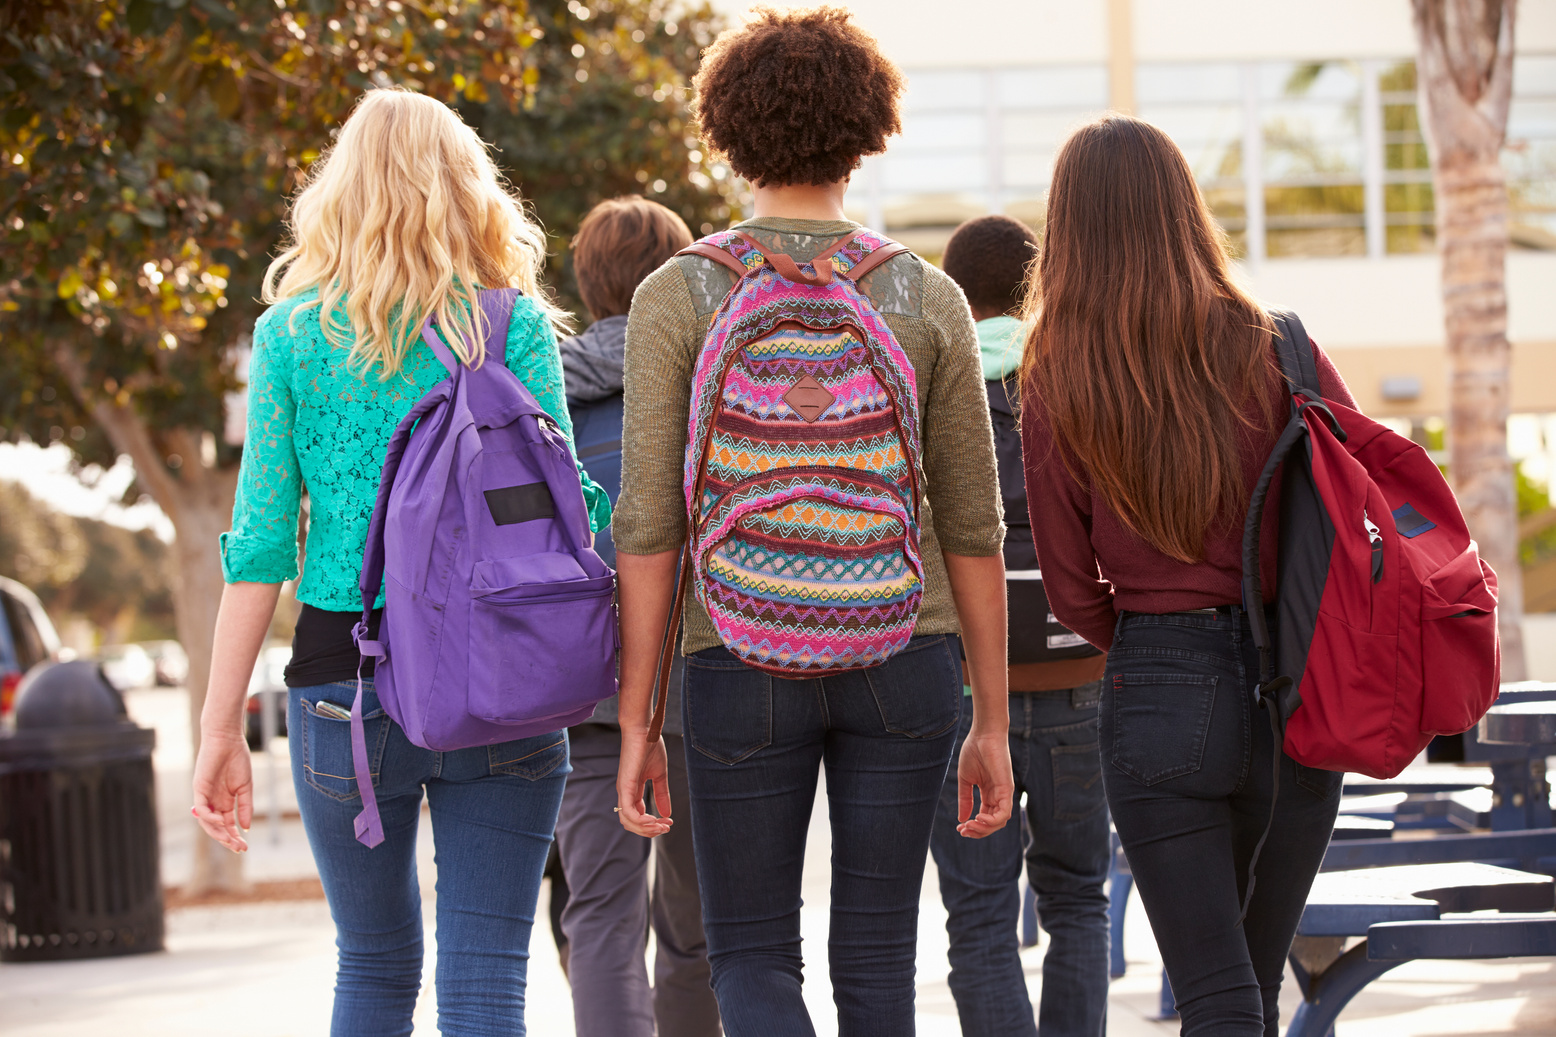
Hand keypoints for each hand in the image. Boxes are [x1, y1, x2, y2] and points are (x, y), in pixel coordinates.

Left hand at [192, 731, 253, 852]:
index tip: (245, 847)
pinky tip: (222, 821)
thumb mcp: (245, 787)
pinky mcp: (198, 789)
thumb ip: (245, 807)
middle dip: (227, 839)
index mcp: (225, 801)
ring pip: (207, 822)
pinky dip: (210, 817)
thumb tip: (246, 827)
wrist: (227, 739)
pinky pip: (201, 809)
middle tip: (239, 849)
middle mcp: (213, 802)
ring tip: (230, 840)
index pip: (227, 825)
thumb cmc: (237, 759)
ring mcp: (204, 796)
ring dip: (218, 833)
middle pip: (216, 827)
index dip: (234, 836)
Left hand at [616, 730, 672, 837]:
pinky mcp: (625, 786)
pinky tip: (655, 820)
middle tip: (666, 828)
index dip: (652, 824)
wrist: (645, 729)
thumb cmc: (650, 747)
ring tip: (662, 825)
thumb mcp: (659, 775)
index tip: (669, 822)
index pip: (637, 817)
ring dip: (646, 829)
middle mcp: (625, 793)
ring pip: (628, 822)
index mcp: (632, 790)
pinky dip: (641, 821)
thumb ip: (662, 794)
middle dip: (649, 831)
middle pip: (631, 824)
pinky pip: (629, 812)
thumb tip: (667, 814)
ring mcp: (623, 790)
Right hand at [956, 725, 1013, 838]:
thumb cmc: (974, 751)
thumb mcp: (966, 779)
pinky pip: (1004, 813)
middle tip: (963, 831)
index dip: (973, 826)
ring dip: (984, 828)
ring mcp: (1004, 793)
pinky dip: (992, 820)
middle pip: (992, 824)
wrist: (983, 734)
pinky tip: (978, 818)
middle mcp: (998, 796)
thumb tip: (962, 819)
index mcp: (989, 794)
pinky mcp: (1007, 789)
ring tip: (969, 825)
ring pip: (999, 822)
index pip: (984, 818)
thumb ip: (965, 799)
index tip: (959, 828)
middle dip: (977, 831)